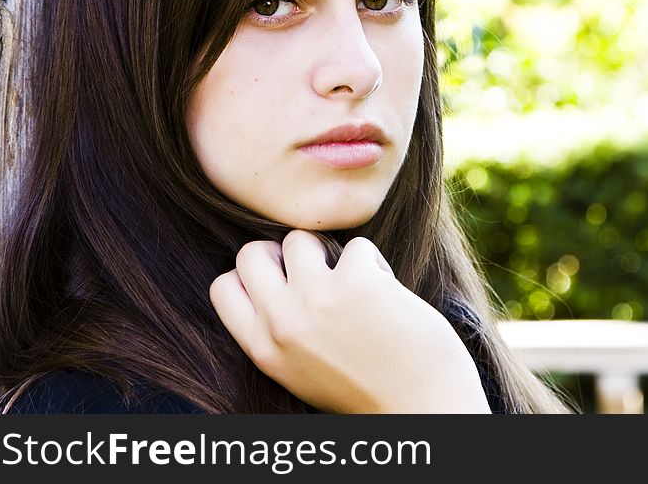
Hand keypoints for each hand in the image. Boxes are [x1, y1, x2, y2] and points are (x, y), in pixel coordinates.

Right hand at [209, 230, 491, 412]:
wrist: (424, 408)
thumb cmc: (368, 389)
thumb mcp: (301, 369)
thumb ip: (280, 329)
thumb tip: (276, 273)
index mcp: (264, 349)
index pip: (223, 287)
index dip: (252, 276)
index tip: (281, 281)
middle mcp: (282, 323)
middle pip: (251, 252)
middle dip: (282, 253)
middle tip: (315, 270)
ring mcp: (318, 299)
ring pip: (300, 238)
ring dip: (329, 254)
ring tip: (353, 282)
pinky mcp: (358, 281)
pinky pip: (357, 246)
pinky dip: (375, 264)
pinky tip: (388, 295)